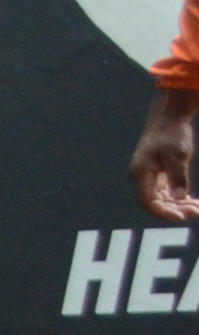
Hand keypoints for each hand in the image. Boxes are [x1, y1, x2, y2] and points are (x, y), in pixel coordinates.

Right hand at [136, 89, 198, 222]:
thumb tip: (179, 198)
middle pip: (155, 203)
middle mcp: (142, 177)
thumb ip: (178, 178)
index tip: (183, 217)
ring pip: (162, 199)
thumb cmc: (172, 134)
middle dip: (175, 210)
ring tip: (197, 208)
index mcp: (141, 173)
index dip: (164, 213)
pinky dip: (178, 198)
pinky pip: (166, 192)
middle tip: (196, 212)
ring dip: (178, 205)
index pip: (148, 202)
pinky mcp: (158, 173)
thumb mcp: (178, 157)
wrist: (170, 117)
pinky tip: (192, 201)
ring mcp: (149, 176)